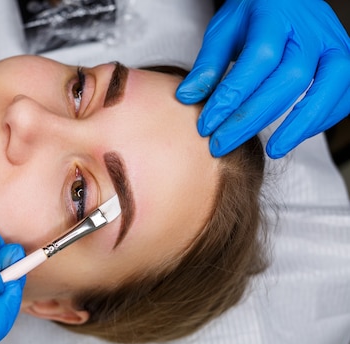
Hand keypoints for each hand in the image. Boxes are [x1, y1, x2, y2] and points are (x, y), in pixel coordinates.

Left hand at [176, 0, 349, 157]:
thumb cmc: (253, 15)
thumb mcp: (224, 29)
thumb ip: (209, 64)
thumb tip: (186, 98)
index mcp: (276, 17)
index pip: (257, 62)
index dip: (232, 97)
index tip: (207, 124)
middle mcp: (311, 31)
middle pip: (290, 80)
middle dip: (253, 118)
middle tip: (222, 143)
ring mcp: (333, 45)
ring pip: (328, 88)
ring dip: (301, 124)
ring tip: (274, 150)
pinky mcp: (344, 60)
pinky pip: (344, 94)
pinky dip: (323, 118)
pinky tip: (296, 134)